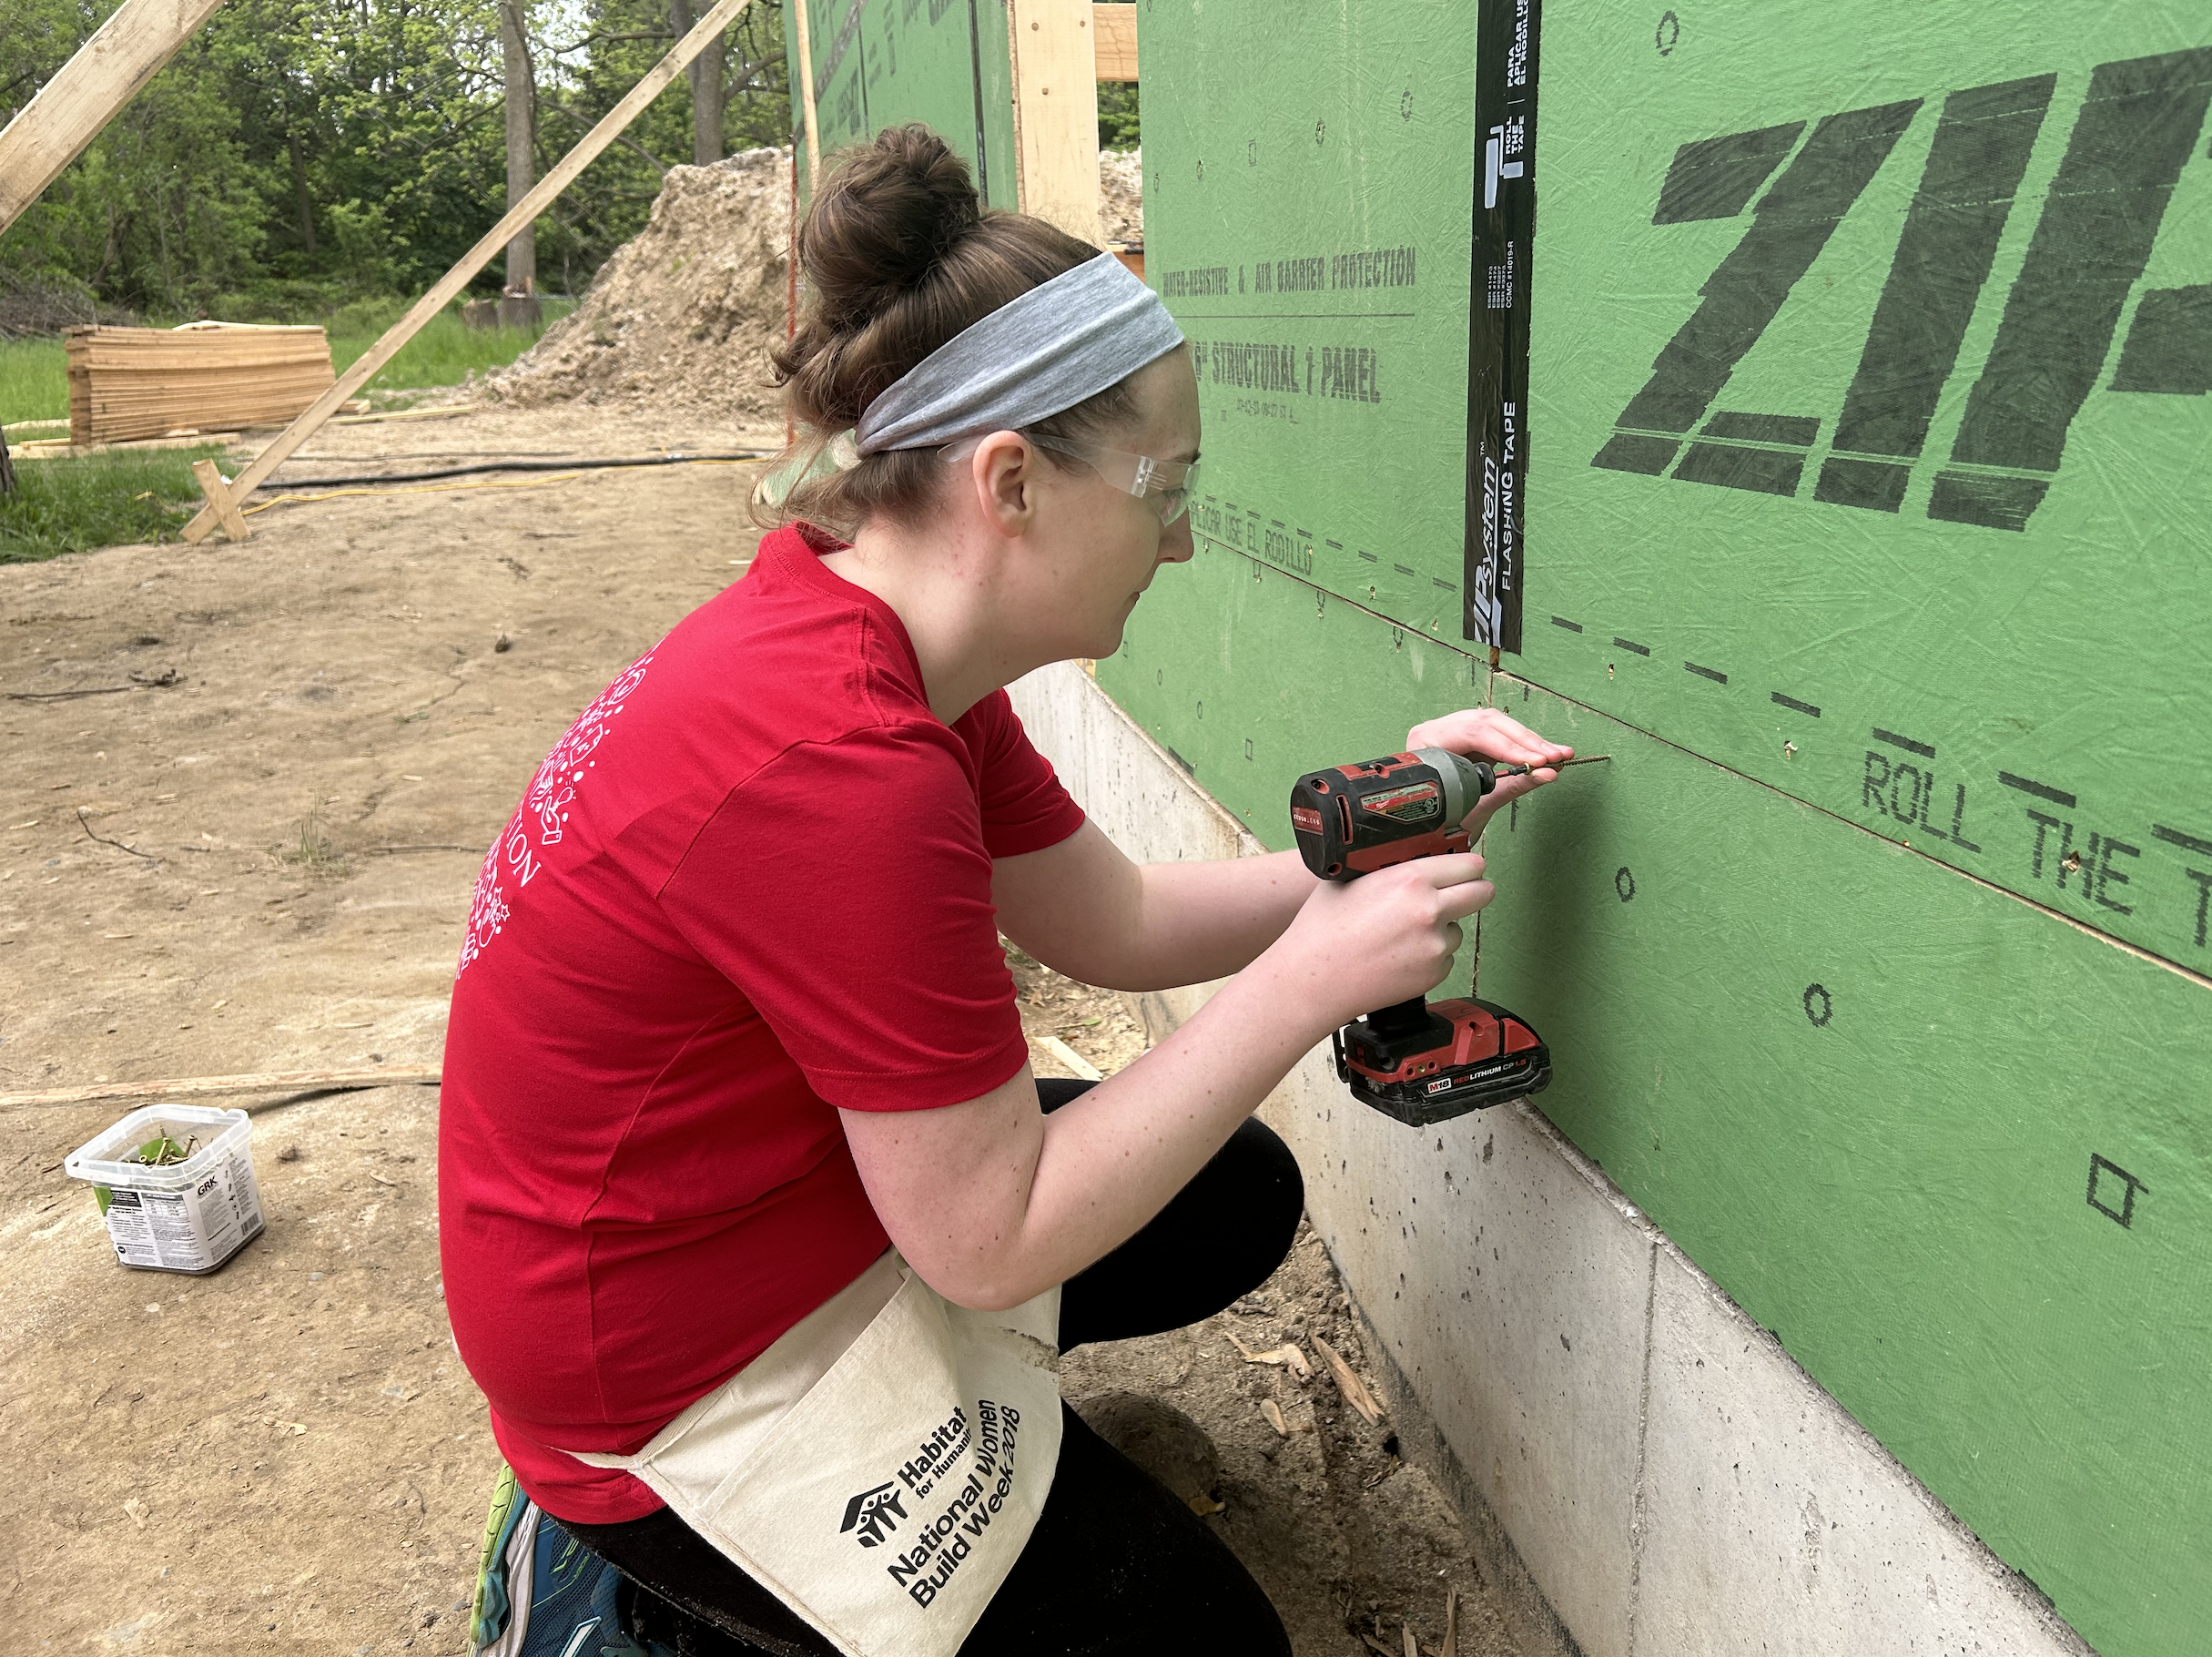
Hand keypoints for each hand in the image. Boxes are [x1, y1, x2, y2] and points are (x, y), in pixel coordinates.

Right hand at [1264, 852, 1493, 1031]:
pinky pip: (1445, 957)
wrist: (1314, 979)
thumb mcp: (1351, 879)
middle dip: (1474, 890)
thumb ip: (1388, 867)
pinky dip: (1430, 956)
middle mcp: (1429, 910)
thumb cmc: (1322, 930)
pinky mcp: (1434, 973)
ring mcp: (1435, 945)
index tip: (1465, 868)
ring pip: (1459, 928)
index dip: (1467, 865)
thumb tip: (1408, 859)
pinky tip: (1399, 955)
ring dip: (1443, 928)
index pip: (1469, 864)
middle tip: (1459, 894)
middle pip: (1483, 892)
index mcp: (1410, 879)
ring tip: (1404, 934)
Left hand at [1407, 707, 1572, 835]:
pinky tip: (1545, 753)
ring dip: (1531, 741)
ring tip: (1558, 754)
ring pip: (1499, 725)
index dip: (1508, 747)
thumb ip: (1512, 786)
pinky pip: (1501, 734)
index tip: (1535, 762)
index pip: (1474, 733)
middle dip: (1526, 741)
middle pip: (1489, 723)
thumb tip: (1547, 773)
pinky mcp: (1473, 737)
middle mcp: (1439, 730)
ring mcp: (1456, 730)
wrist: (1431, 832)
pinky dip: (1525, 745)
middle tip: (1554, 756)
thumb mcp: (1477, 805)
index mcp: (1428, 741)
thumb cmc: (1444, 820)